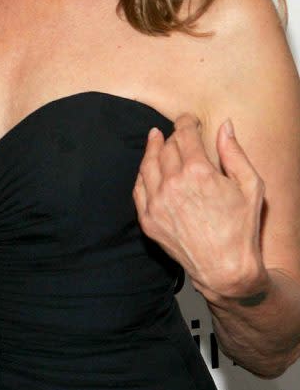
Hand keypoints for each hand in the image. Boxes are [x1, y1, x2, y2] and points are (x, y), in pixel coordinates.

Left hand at [133, 114, 267, 303]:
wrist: (225, 269)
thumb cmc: (242, 229)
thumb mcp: (250, 186)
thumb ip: (234, 153)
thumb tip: (225, 126)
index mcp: (198, 172)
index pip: (185, 135)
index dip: (186, 122)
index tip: (188, 119)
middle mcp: (173, 184)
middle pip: (166, 148)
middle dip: (173, 137)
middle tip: (178, 135)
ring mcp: (157, 202)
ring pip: (148, 164)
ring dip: (152, 148)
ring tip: (155, 139)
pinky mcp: (148, 219)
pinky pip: (138, 188)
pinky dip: (142, 174)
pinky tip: (147, 167)